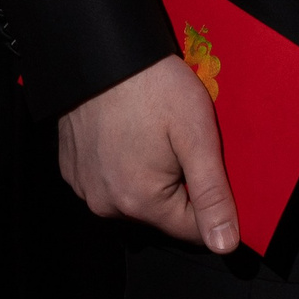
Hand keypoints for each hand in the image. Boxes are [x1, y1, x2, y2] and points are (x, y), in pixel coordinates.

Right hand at [57, 54, 239, 252]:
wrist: (102, 53)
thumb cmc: (154, 88)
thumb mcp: (197, 136)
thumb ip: (212, 194)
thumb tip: (225, 246)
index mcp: (140, 202)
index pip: (191, 230)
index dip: (212, 204)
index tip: (215, 170)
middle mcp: (106, 204)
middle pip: (161, 212)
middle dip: (180, 184)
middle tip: (184, 141)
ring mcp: (85, 187)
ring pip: (134, 196)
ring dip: (150, 175)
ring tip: (157, 132)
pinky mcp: (72, 167)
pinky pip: (108, 179)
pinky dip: (123, 163)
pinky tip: (131, 131)